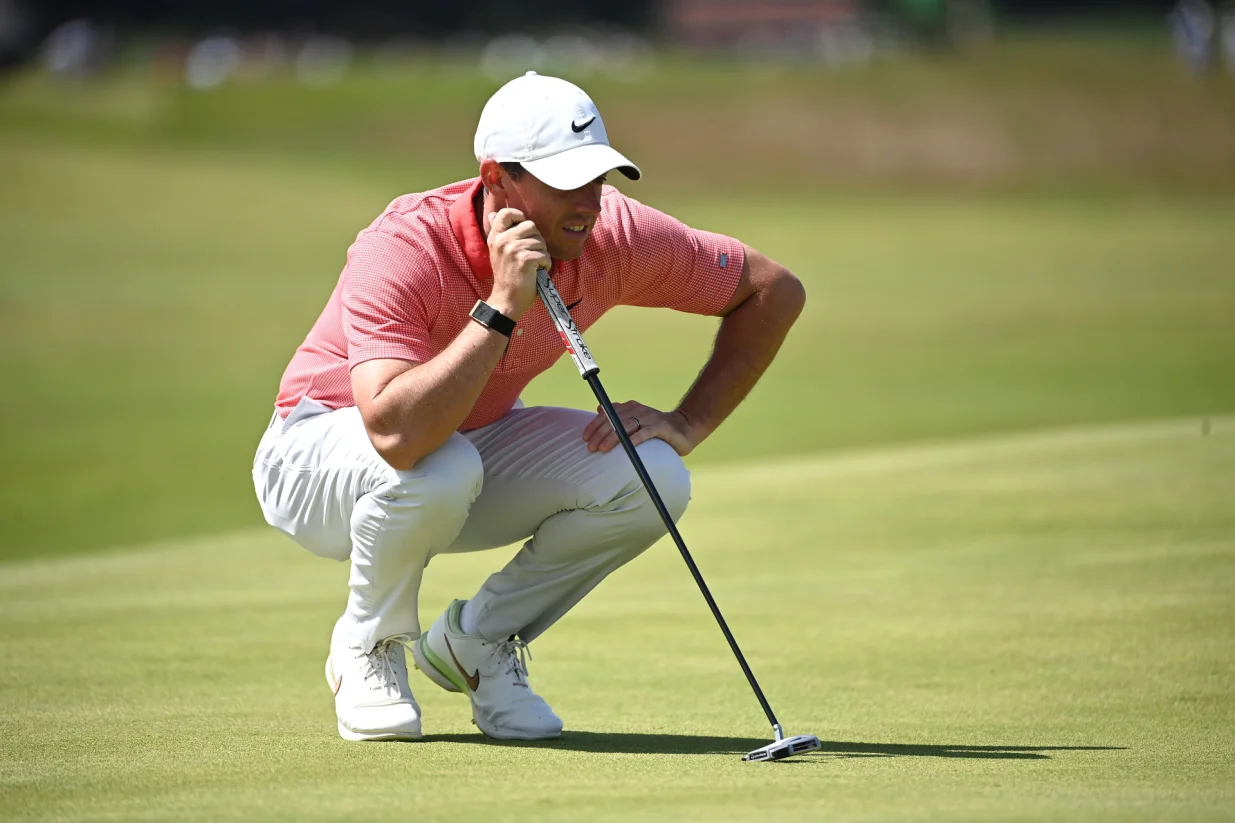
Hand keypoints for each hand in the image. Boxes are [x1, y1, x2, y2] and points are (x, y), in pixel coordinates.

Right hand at [486, 208, 548, 318]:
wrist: (507, 300)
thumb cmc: (507, 276)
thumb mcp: (498, 251)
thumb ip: (499, 233)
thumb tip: (493, 214)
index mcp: (495, 237)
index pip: (506, 213)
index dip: (519, 216)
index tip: (524, 230)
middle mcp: (502, 240)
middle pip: (531, 225)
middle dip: (537, 240)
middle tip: (531, 255)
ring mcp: (513, 249)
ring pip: (540, 241)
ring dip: (542, 254)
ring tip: (533, 266)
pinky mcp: (525, 259)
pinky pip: (545, 255)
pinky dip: (546, 265)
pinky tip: (537, 272)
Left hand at [581, 401, 700, 456]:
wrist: (685, 427)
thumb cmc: (657, 428)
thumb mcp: (636, 420)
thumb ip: (618, 415)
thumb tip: (599, 409)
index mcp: (630, 407)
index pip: (607, 413)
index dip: (594, 425)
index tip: (585, 437)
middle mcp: (638, 409)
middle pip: (614, 419)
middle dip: (600, 433)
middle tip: (590, 447)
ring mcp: (649, 417)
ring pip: (626, 426)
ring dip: (612, 437)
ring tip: (602, 449)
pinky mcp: (660, 427)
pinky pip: (644, 433)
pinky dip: (634, 439)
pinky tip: (626, 447)